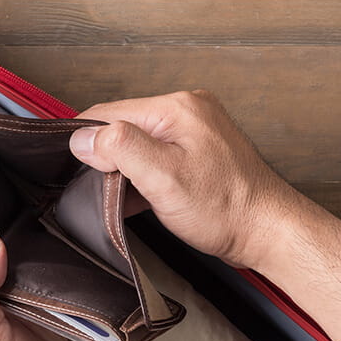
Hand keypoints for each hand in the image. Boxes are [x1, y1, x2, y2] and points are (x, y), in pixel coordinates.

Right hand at [69, 90, 298, 268]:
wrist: (268, 232)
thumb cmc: (225, 209)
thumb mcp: (163, 178)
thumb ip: (120, 149)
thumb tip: (82, 137)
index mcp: (177, 107)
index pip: (109, 112)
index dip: (86, 141)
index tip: (72, 168)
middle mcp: (187, 111)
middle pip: (124, 126)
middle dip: (106, 157)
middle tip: (101, 189)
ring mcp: (196, 132)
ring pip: (140, 145)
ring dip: (126, 170)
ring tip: (123, 197)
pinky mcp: (200, 154)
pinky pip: (158, 158)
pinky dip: (144, 177)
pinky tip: (139, 199)